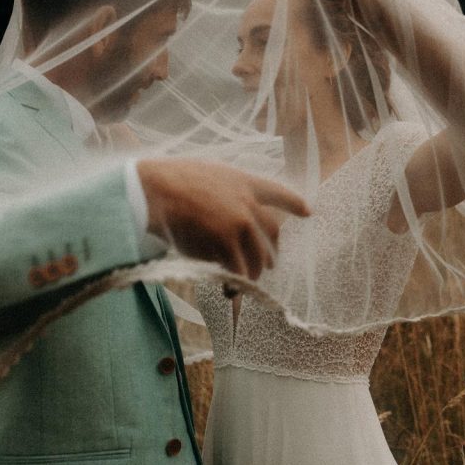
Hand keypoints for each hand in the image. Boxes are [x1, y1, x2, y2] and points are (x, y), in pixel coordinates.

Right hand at [137, 158, 310, 279]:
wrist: (155, 191)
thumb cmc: (171, 181)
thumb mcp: (207, 174)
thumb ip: (225, 192)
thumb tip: (229, 214)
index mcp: (244, 181)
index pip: (278, 192)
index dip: (295, 203)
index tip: (308, 212)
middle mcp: (249, 203)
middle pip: (273, 232)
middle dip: (273, 251)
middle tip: (270, 264)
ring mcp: (240, 224)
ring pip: (258, 256)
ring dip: (254, 272)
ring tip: (248, 283)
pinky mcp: (227, 243)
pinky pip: (238, 269)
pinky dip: (236, 283)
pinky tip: (230, 290)